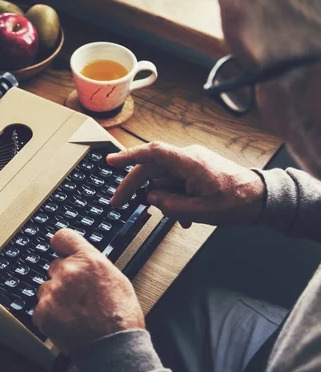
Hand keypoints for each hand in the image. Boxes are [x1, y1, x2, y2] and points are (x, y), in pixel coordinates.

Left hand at [32, 229, 143, 354]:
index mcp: (88, 260)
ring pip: (47, 288)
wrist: (113, 348)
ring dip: (56, 297)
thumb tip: (83, 260)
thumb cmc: (120, 318)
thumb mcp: (116, 280)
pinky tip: (68, 323)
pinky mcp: (43, 311)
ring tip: (76, 313)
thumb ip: (94, 265)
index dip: (61, 245)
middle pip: (55, 266)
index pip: (63, 237)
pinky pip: (41, 308)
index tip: (60, 249)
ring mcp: (53, 292)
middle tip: (78, 296)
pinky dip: (50, 315)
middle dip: (63, 278)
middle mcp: (68, 272)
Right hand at [107, 142, 264, 227]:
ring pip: (162, 179)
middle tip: (118, 203)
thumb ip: (170, 205)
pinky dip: (174, 198)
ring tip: (179, 217)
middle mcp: (187, 158)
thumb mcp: (200, 211)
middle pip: (151, 169)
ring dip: (163, 199)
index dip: (128, 156)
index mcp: (189, 162)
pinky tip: (185, 215)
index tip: (110, 162)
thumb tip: (150, 198)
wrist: (261, 198)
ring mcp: (191, 164)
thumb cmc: (237, 202)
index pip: (152, 153)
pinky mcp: (195, 170)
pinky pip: (174, 182)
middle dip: (134, 187)